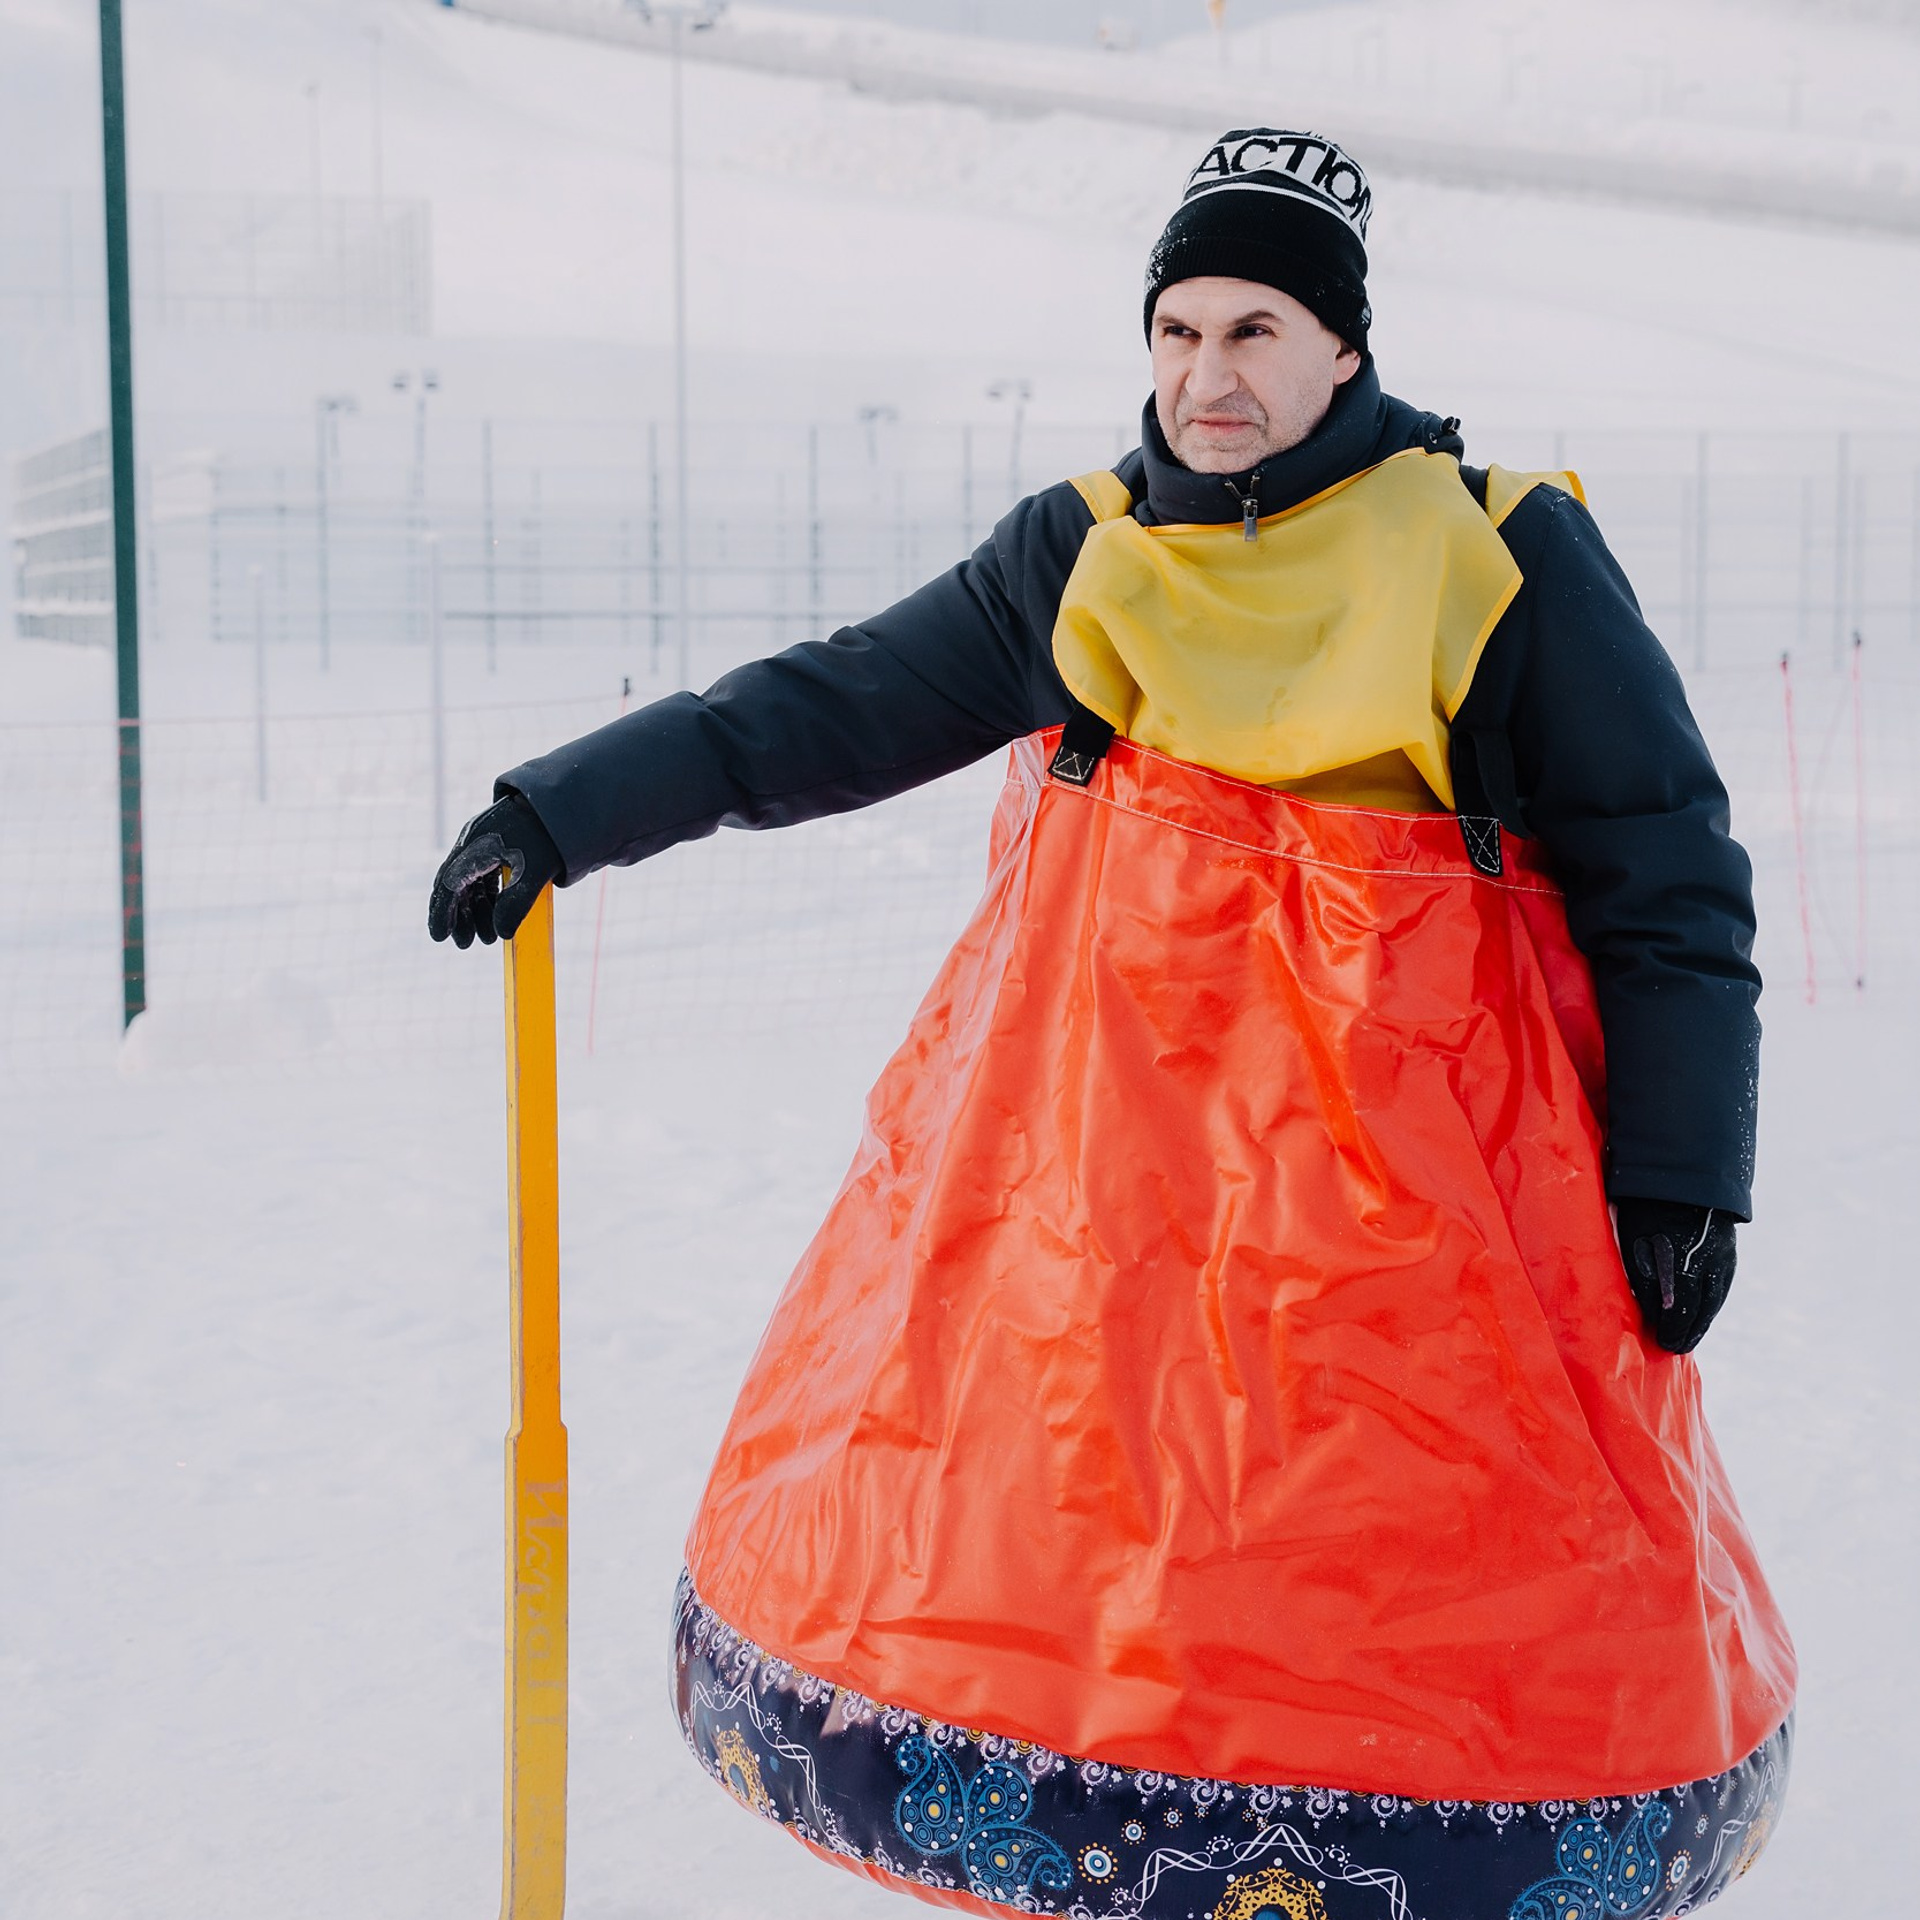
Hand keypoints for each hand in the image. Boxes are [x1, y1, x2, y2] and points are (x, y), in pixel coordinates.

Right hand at [427, 794, 563, 947]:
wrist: (562, 802)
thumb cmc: (547, 835)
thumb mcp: (535, 871)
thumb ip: (516, 903)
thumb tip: (501, 934)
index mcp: (474, 847)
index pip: (449, 885)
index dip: (442, 913)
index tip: (440, 938)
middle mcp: (471, 842)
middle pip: (454, 884)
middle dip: (459, 917)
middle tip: (467, 944)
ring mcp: (481, 841)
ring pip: (469, 881)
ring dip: (475, 910)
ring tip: (487, 937)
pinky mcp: (495, 842)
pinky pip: (482, 874)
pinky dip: (486, 896)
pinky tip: (495, 913)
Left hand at [1614, 1197, 1735, 1353]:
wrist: (1683, 1171)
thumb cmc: (1646, 1206)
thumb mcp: (1635, 1239)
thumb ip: (1643, 1276)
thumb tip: (1652, 1311)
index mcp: (1683, 1261)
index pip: (1680, 1310)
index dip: (1672, 1330)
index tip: (1662, 1344)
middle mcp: (1709, 1263)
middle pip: (1701, 1310)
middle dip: (1687, 1331)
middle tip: (1674, 1346)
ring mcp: (1723, 1257)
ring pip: (1715, 1299)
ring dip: (1701, 1320)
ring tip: (1688, 1336)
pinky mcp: (1729, 1251)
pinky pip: (1721, 1286)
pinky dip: (1710, 1302)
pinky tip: (1702, 1312)